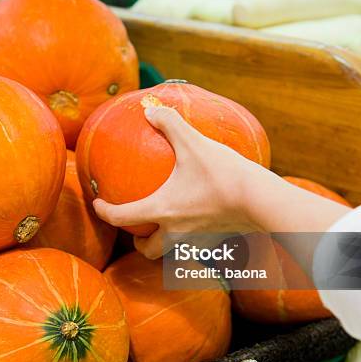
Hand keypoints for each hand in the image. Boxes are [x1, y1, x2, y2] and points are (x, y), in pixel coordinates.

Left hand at [93, 106, 349, 258]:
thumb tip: (150, 110)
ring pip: (170, 251)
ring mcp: (196, 240)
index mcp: (162, 210)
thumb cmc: (224, 174)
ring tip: (165, 224)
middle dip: (138, 243)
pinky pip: (194, 244)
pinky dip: (189, 236)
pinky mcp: (215, 240)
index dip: (104, 212)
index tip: (98, 204)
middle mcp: (175, 231)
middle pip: (148, 250)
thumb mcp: (194, 143)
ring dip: (162, 243)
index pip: (122, 217)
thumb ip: (170, 124)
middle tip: (137, 229)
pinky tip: (198, 217)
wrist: (262, 202)